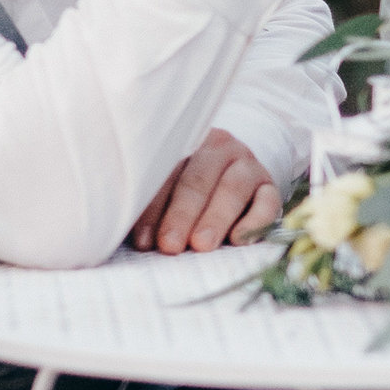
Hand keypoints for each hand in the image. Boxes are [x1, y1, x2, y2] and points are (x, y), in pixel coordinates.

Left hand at [129, 128, 282, 253]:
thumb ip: (149, 202)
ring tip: (201, 246)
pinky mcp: (270, 186)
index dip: (153, 208)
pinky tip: (238, 240)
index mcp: (185, 143)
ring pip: (233, 188)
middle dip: (182, 215)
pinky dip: (255, 221)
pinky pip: (267, 202)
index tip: (142, 241)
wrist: (232, 170)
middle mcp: (219, 148)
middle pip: (198, 179)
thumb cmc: (184, 187)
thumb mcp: (166, 185)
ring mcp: (248, 164)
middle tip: (170, 245)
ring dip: (215, 218)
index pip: (166, 173)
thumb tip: (118, 229)